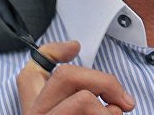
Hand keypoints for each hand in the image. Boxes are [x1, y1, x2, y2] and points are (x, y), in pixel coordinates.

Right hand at [16, 40, 135, 113]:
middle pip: (66, 77)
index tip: (75, 46)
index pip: (28, 75)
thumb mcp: (70, 109)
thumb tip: (74, 46)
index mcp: (33, 109)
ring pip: (85, 100)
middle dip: (104, 82)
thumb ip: (73, 89)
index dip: (50, 53)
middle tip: (125, 101)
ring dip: (111, 111)